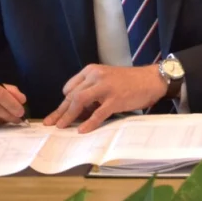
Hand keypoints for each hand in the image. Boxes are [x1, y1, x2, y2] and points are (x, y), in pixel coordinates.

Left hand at [43, 64, 166, 132]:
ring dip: (69, 116)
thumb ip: (92, 91)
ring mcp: (106, 87)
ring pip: (80, 101)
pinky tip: (83, 130)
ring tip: (61, 127)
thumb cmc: (129, 82)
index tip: (57, 114)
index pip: (70, 88)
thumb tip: (77, 111)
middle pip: (72, 95)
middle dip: (60, 111)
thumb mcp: (106, 80)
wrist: (151, 80)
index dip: (63, 103)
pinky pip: (98, 113)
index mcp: (91, 70)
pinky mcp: (116, 99)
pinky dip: (89, 123)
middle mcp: (96, 76)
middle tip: (50, 123)